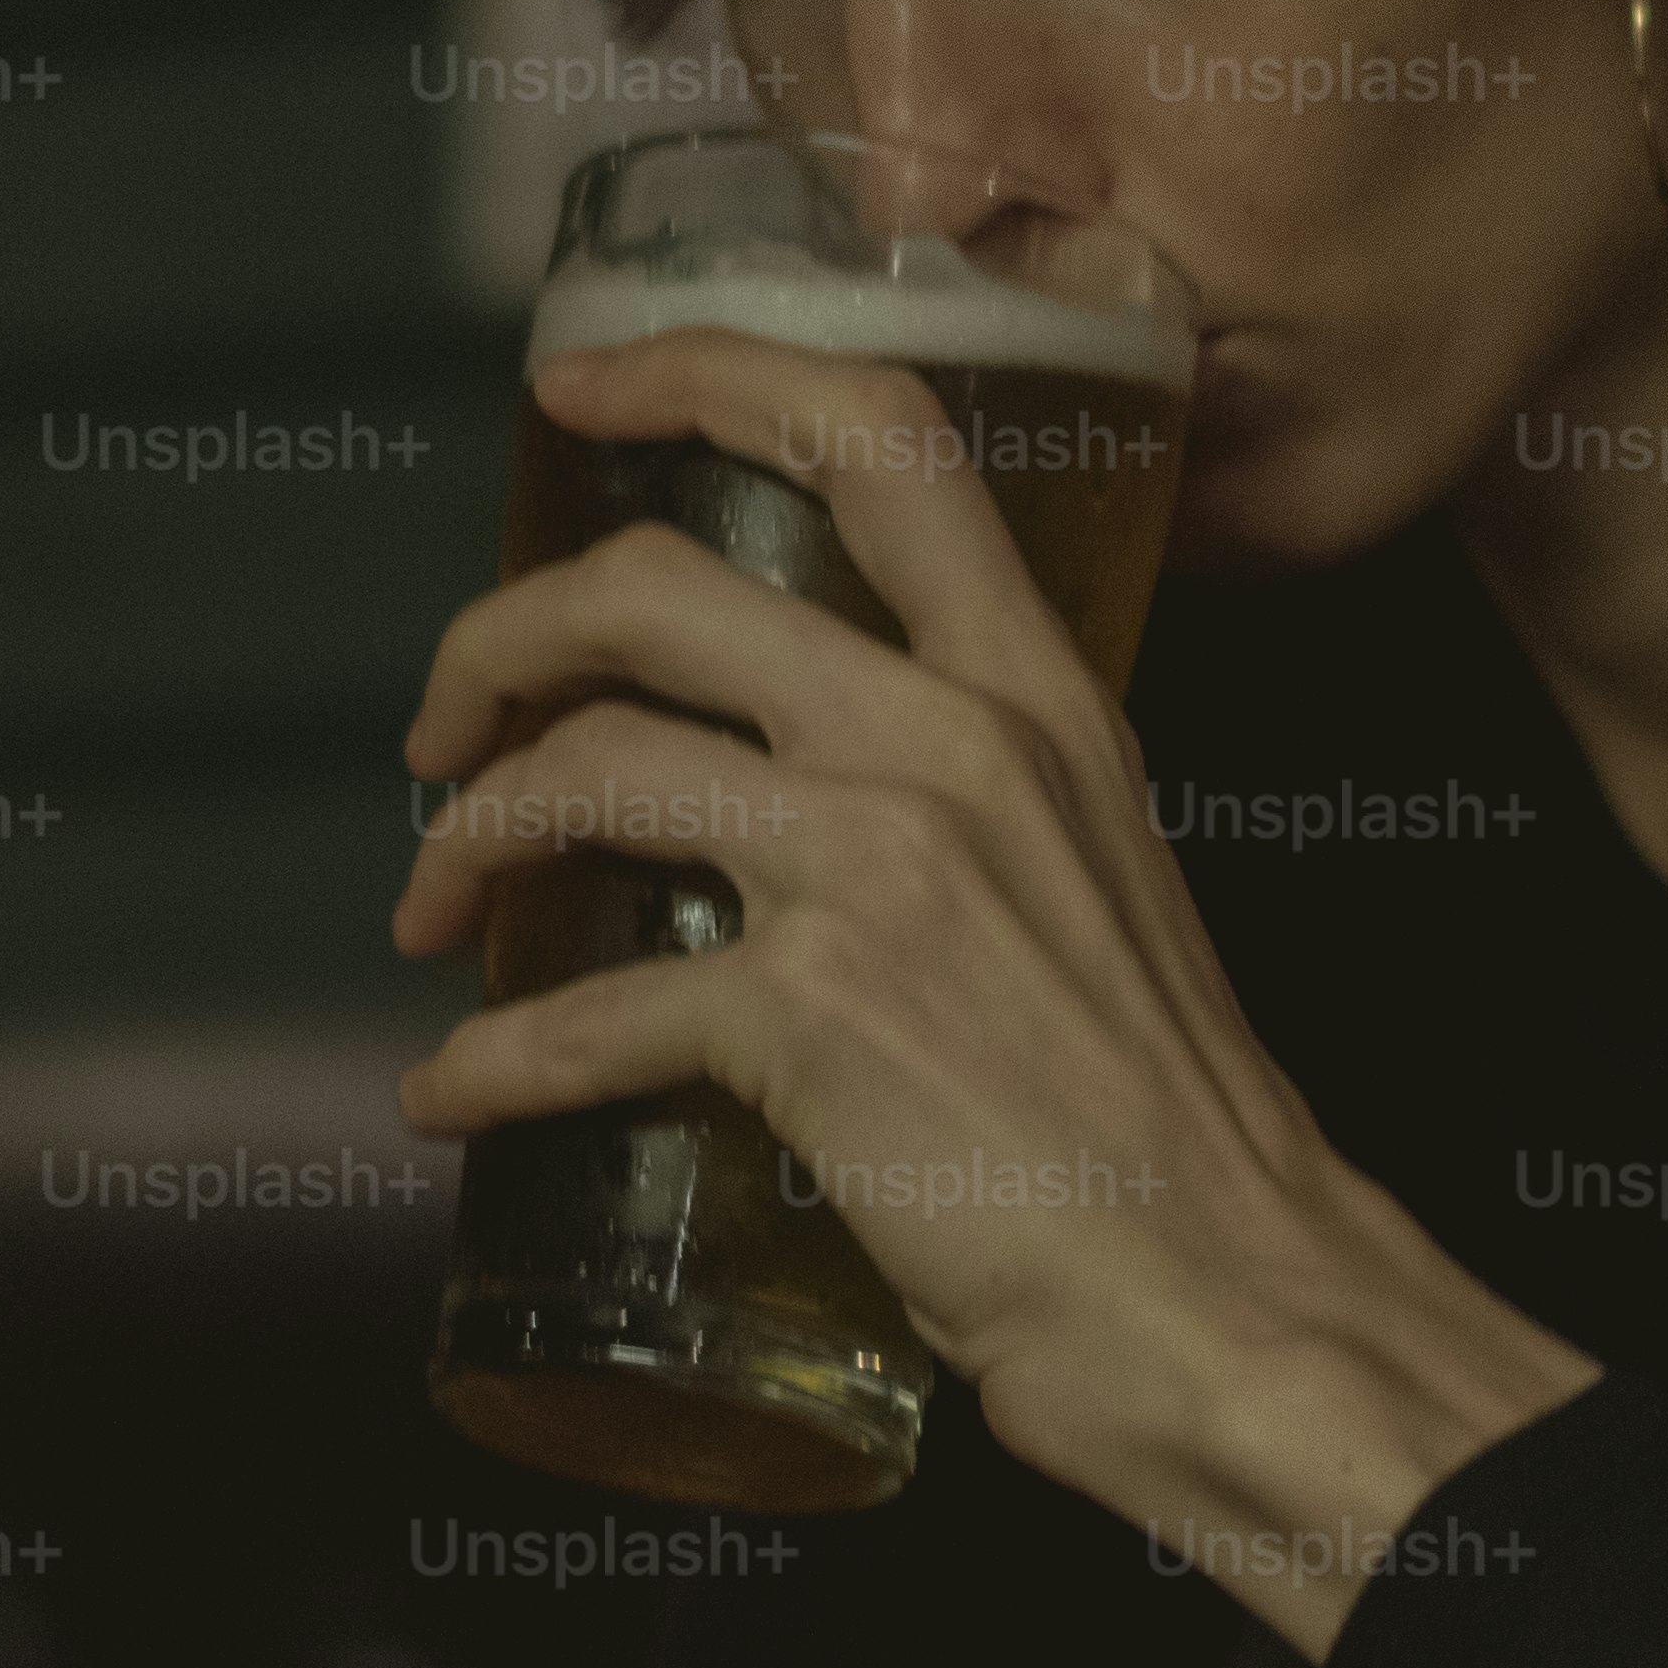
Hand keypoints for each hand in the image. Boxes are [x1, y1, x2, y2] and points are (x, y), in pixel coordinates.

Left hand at [389, 316, 1593, 1650]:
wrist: (1235, 1296)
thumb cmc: (1175, 1133)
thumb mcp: (1104, 883)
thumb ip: (984, 808)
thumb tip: (827, 814)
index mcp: (1041, 696)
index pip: (877, 433)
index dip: (703, 371)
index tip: (585, 386)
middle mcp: (954, 744)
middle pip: (656, 586)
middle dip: (498, 637)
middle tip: (443, 726)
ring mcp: (874, 870)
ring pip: (585, 767)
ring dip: (462, 838)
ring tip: (432, 912)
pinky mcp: (809, 1019)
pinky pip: (582, 1014)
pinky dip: (485, 1066)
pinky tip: (449, 1099)